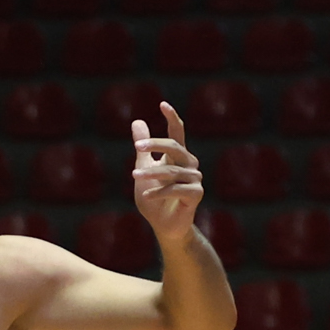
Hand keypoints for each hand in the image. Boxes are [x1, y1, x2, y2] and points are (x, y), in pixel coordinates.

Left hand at [130, 104, 203, 241]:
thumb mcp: (143, 169)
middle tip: (138, 146)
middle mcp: (190, 164)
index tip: (163, 104)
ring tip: (133, 176)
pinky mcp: (196, 194)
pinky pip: (175, 189)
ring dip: (151, 174)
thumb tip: (137, 121)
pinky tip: (146, 195)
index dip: (172, 118)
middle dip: (155, 144)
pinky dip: (159, 192)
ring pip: (171, 170)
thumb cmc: (154, 197)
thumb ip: (142, 149)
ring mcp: (195, 179)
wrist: (163, 225)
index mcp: (178, 155)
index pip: (177, 132)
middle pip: (174, 147)